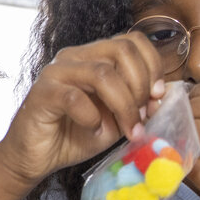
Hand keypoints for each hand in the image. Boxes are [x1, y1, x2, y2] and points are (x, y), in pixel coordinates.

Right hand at [0, 32, 165, 199]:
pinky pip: (76, 98)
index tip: (157, 98)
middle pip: (121, 50)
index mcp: (93, 57)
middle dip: (141, 85)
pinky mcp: (42, 93)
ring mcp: (56, 72)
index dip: (152, 66)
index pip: (132, 41)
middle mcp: (75, 57)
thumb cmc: (74, 135)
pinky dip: (92, 118)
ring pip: (103, 73)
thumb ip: (137, 103)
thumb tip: (163, 94)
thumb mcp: (116, 119)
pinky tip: (93, 130)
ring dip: (124, 105)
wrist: (35, 158)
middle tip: (142, 116)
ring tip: (128, 129)